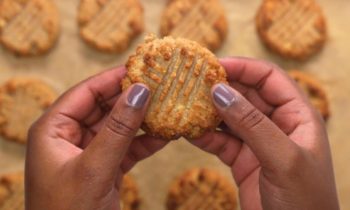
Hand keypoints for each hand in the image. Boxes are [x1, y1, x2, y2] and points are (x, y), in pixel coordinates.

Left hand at [25, 67, 166, 209]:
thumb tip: (140, 90)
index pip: (85, 93)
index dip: (113, 79)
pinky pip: (126, 147)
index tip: (142, 68)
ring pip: (118, 127)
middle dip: (132, 99)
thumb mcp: (94, 168)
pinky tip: (166, 135)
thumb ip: (118, 129)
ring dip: (142, 120)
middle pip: (104, 107)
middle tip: (162, 86)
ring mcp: (88, 153)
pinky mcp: (104, 168)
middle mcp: (69, 137)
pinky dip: (145, 142)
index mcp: (53, 130)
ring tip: (168, 107)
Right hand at [190, 58, 338, 209]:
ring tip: (185, 104)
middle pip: (246, 93)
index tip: (213, 65)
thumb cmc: (304, 202)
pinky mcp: (242, 159)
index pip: (269, 77)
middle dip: (220, 87)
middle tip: (191, 82)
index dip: (242, 67)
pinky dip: (205, 135)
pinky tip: (189, 131)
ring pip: (230, 117)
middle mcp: (277, 124)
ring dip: (209, 111)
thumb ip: (252, 123)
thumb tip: (220, 91)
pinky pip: (221, 140)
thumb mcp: (282, 159)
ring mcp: (258, 142)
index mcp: (298, 115)